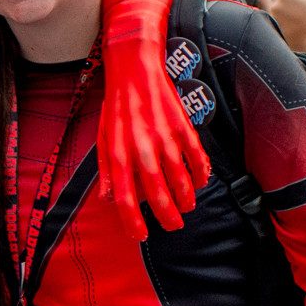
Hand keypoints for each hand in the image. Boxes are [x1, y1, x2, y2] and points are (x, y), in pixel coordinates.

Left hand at [99, 26, 209, 240]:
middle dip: (168, 218)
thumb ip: (107, 171)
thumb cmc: (116, 108)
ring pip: (182, 182)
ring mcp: (165, 139)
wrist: (135, 70)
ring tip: (186, 207)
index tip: (141, 235)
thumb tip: (110, 200)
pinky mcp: (184, 128)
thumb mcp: (103, 139)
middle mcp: (142, 150)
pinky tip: (200, 182)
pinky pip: (198, 160)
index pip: (125, 199)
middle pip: (158, 196)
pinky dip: (201, 175)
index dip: (133, 223)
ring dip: (186, 200)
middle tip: (173, 226)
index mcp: (118, 154)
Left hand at [264, 0, 305, 47]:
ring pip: (268, 12)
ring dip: (275, 14)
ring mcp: (271, 18)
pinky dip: (275, 22)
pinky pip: (268, 22)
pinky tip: (286, 26)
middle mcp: (274, 6)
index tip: (290, 3)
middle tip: (290, 12)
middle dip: (276, 4)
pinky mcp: (271, 28)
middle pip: (269, 2)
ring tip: (290, 20)